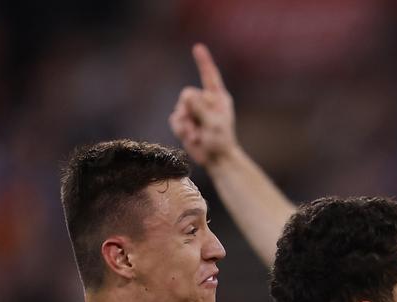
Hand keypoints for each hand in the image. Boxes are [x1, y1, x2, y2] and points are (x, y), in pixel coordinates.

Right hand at [169, 44, 237, 165]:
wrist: (216, 159)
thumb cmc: (221, 141)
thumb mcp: (214, 123)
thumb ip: (201, 107)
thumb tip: (187, 94)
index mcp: (218, 98)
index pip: (209, 76)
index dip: (203, 62)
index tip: (198, 47)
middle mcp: (205, 101)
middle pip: (187, 94)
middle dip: (189, 111)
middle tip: (198, 127)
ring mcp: (194, 111)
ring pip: (179, 108)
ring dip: (185, 124)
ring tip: (197, 136)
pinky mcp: (185, 121)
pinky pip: (174, 119)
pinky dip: (180, 129)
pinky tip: (191, 138)